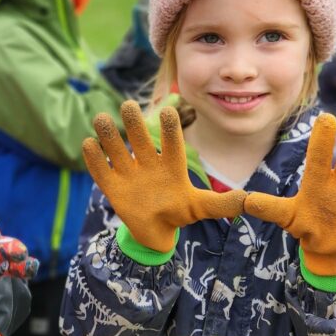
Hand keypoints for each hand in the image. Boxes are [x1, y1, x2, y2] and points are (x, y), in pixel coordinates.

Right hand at [82, 100, 246, 253]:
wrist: (155, 231)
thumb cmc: (179, 212)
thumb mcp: (200, 208)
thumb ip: (220, 204)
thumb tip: (247, 200)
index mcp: (170, 165)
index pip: (171, 144)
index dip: (170, 129)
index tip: (169, 110)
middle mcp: (148, 163)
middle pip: (140, 140)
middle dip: (134, 124)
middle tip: (128, 105)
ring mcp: (129, 173)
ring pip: (117, 150)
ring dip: (109, 135)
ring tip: (102, 118)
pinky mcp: (112, 186)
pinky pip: (102, 170)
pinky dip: (94, 159)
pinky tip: (88, 143)